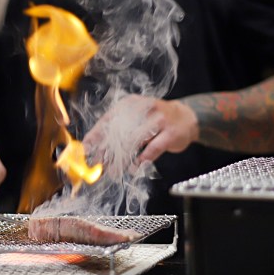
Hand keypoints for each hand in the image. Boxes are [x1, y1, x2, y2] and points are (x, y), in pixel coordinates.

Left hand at [83, 94, 198, 168]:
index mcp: (131, 104)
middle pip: (119, 132)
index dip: (95, 136)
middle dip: (107, 151)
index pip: (108, 119)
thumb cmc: (155, 120)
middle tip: (100, 165)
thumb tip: (93, 146)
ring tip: (114, 170)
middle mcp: (144, 109)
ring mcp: (159, 120)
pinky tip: (135, 167)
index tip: (86, 149)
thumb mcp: (136, 118)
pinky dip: (141, 160)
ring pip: (134, 142)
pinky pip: (151, 150)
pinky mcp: (170, 134)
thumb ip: (117, 129)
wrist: (187, 118)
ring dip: (122, 159)